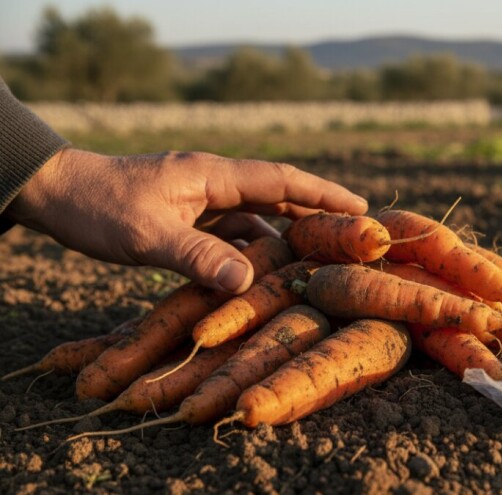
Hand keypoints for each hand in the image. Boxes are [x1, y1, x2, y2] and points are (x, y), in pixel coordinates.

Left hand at [5, 148, 367, 292]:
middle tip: (357, 236)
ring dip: (288, 235)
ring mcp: (203, 202)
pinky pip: (234, 234)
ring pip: (259, 218)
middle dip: (318, 214)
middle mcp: (215, 185)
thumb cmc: (98, 208)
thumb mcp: (147, 234)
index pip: (281, 181)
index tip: (361, 208)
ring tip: (323, 257)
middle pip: (279, 198)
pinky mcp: (190, 219)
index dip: (323, 194)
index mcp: (213, 177)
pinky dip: (255, 250)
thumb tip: (249, 280)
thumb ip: (198, 256)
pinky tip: (268, 271)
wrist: (57, 195)